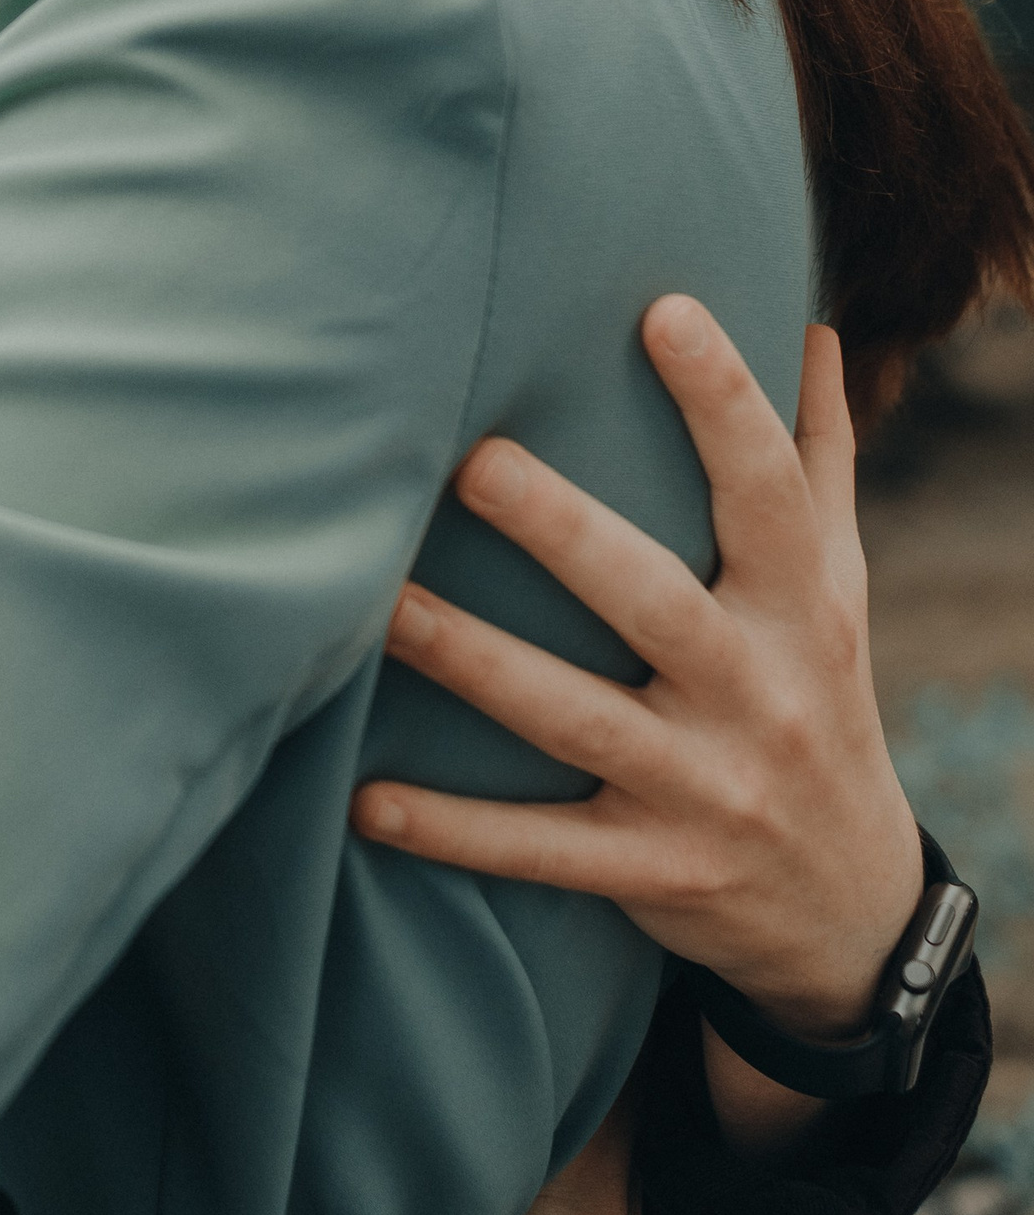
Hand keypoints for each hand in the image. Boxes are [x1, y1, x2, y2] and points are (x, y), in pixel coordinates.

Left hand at [352, 300, 921, 1095]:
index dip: (724, 401)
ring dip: (473, 664)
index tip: (663, 308)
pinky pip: (541, 850)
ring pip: (574, 718)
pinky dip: (454, 830)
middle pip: (654, 600)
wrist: (849, 905)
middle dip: (566, 534)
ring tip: (380, 606)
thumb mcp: (840, 589)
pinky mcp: (650, 869)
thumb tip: (809, 325)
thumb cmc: (817, 698)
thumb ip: (818, 461)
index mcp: (802, 607)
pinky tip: (366, 801)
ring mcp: (701, 787)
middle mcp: (755, 692)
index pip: (769, 490)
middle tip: (472, 460)